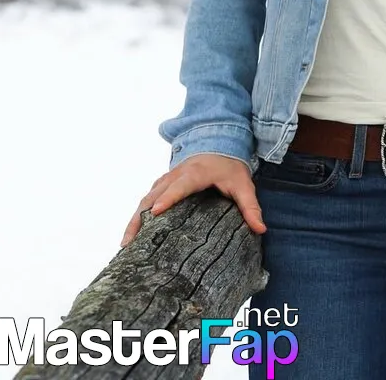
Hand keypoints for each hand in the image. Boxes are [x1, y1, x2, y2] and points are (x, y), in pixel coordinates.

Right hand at [120, 154, 266, 246]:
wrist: (219, 142)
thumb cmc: (230, 164)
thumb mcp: (243, 184)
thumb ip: (250, 206)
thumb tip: (260, 229)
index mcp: (196, 174)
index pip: (180, 186)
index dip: (168, 198)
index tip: (157, 213)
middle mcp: (177, 175)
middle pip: (154, 196)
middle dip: (141, 218)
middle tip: (129, 243)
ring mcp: (167, 179)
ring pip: (147, 198)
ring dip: (135, 219)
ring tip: (125, 244)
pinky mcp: (163, 183)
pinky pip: (148, 198)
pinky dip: (139, 214)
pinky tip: (133, 233)